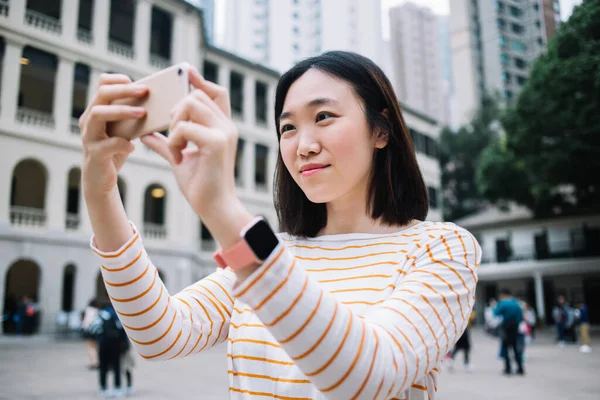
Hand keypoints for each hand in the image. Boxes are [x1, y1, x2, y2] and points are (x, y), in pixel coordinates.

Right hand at [79, 74, 148, 197]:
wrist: (101, 181)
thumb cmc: (115, 151)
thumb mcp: (125, 131)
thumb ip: (133, 117)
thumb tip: (157, 103)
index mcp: (97, 111)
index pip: (102, 85)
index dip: (119, 80)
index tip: (140, 83)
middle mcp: (89, 120)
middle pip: (101, 94)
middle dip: (125, 90)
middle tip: (145, 91)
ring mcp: (88, 136)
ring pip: (98, 114)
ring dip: (122, 111)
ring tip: (143, 113)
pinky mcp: (94, 154)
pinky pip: (107, 145)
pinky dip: (122, 144)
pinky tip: (133, 146)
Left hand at [141, 68, 237, 217]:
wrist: (214, 207)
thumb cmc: (201, 185)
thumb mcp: (180, 158)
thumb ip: (167, 143)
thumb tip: (147, 134)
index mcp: (222, 127)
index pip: (216, 92)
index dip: (200, 80)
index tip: (185, 71)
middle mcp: (227, 126)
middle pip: (197, 95)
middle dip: (177, 109)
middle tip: (173, 133)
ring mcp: (224, 133)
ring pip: (191, 104)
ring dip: (176, 122)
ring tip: (176, 145)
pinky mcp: (217, 143)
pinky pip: (185, 127)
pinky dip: (175, 140)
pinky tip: (178, 156)